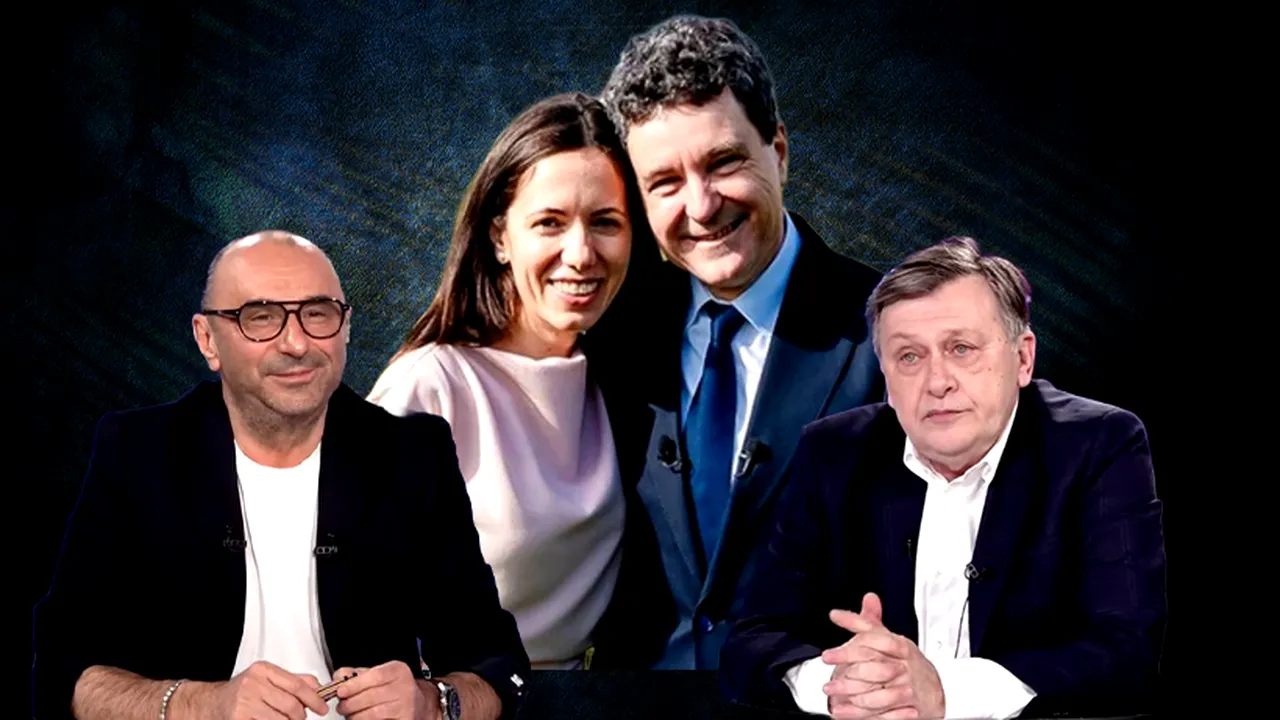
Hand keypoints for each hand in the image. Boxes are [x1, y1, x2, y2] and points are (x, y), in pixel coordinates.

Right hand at [188, 660, 326, 719]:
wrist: (209, 704)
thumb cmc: (240, 693)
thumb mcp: (266, 679)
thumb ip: (292, 680)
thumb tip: (317, 687)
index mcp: (263, 671)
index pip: (297, 685)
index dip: (313, 699)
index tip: (322, 707)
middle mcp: (253, 684)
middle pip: (291, 705)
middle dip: (300, 716)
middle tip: (300, 718)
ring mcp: (244, 702)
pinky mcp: (238, 718)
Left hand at [332, 661, 432, 719]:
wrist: (416, 704)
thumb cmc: (392, 688)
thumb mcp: (377, 675)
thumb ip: (356, 674)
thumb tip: (340, 676)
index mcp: (398, 671)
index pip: (375, 676)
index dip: (355, 684)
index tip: (341, 691)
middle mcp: (406, 687)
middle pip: (372, 696)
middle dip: (351, 703)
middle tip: (341, 706)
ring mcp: (407, 706)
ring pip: (374, 713)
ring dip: (356, 716)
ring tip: (349, 715)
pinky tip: (361, 719)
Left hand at [819, 593, 943, 718]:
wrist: (933, 689)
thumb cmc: (906, 662)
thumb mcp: (888, 639)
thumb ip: (866, 623)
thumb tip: (848, 607)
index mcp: (900, 647)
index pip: (874, 644)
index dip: (849, 649)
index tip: (827, 655)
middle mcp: (903, 668)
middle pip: (875, 670)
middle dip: (848, 678)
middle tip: (827, 682)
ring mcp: (906, 689)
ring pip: (878, 696)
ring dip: (852, 698)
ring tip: (832, 698)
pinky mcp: (907, 709)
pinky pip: (883, 714)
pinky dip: (861, 715)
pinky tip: (843, 713)